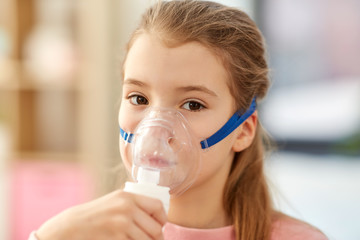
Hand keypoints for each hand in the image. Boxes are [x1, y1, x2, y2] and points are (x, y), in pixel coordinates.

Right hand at [35, 190, 166, 239]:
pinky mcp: (116, 238)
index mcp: (128, 196)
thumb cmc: (95, 215)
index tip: (161, 226)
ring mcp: (121, 224)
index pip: (158, 206)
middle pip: (156, 228)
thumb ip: (134, 205)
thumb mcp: (115, 201)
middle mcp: (127, 208)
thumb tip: (158, 217)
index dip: (163, 219)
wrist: (72, 226)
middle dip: (157, 238)